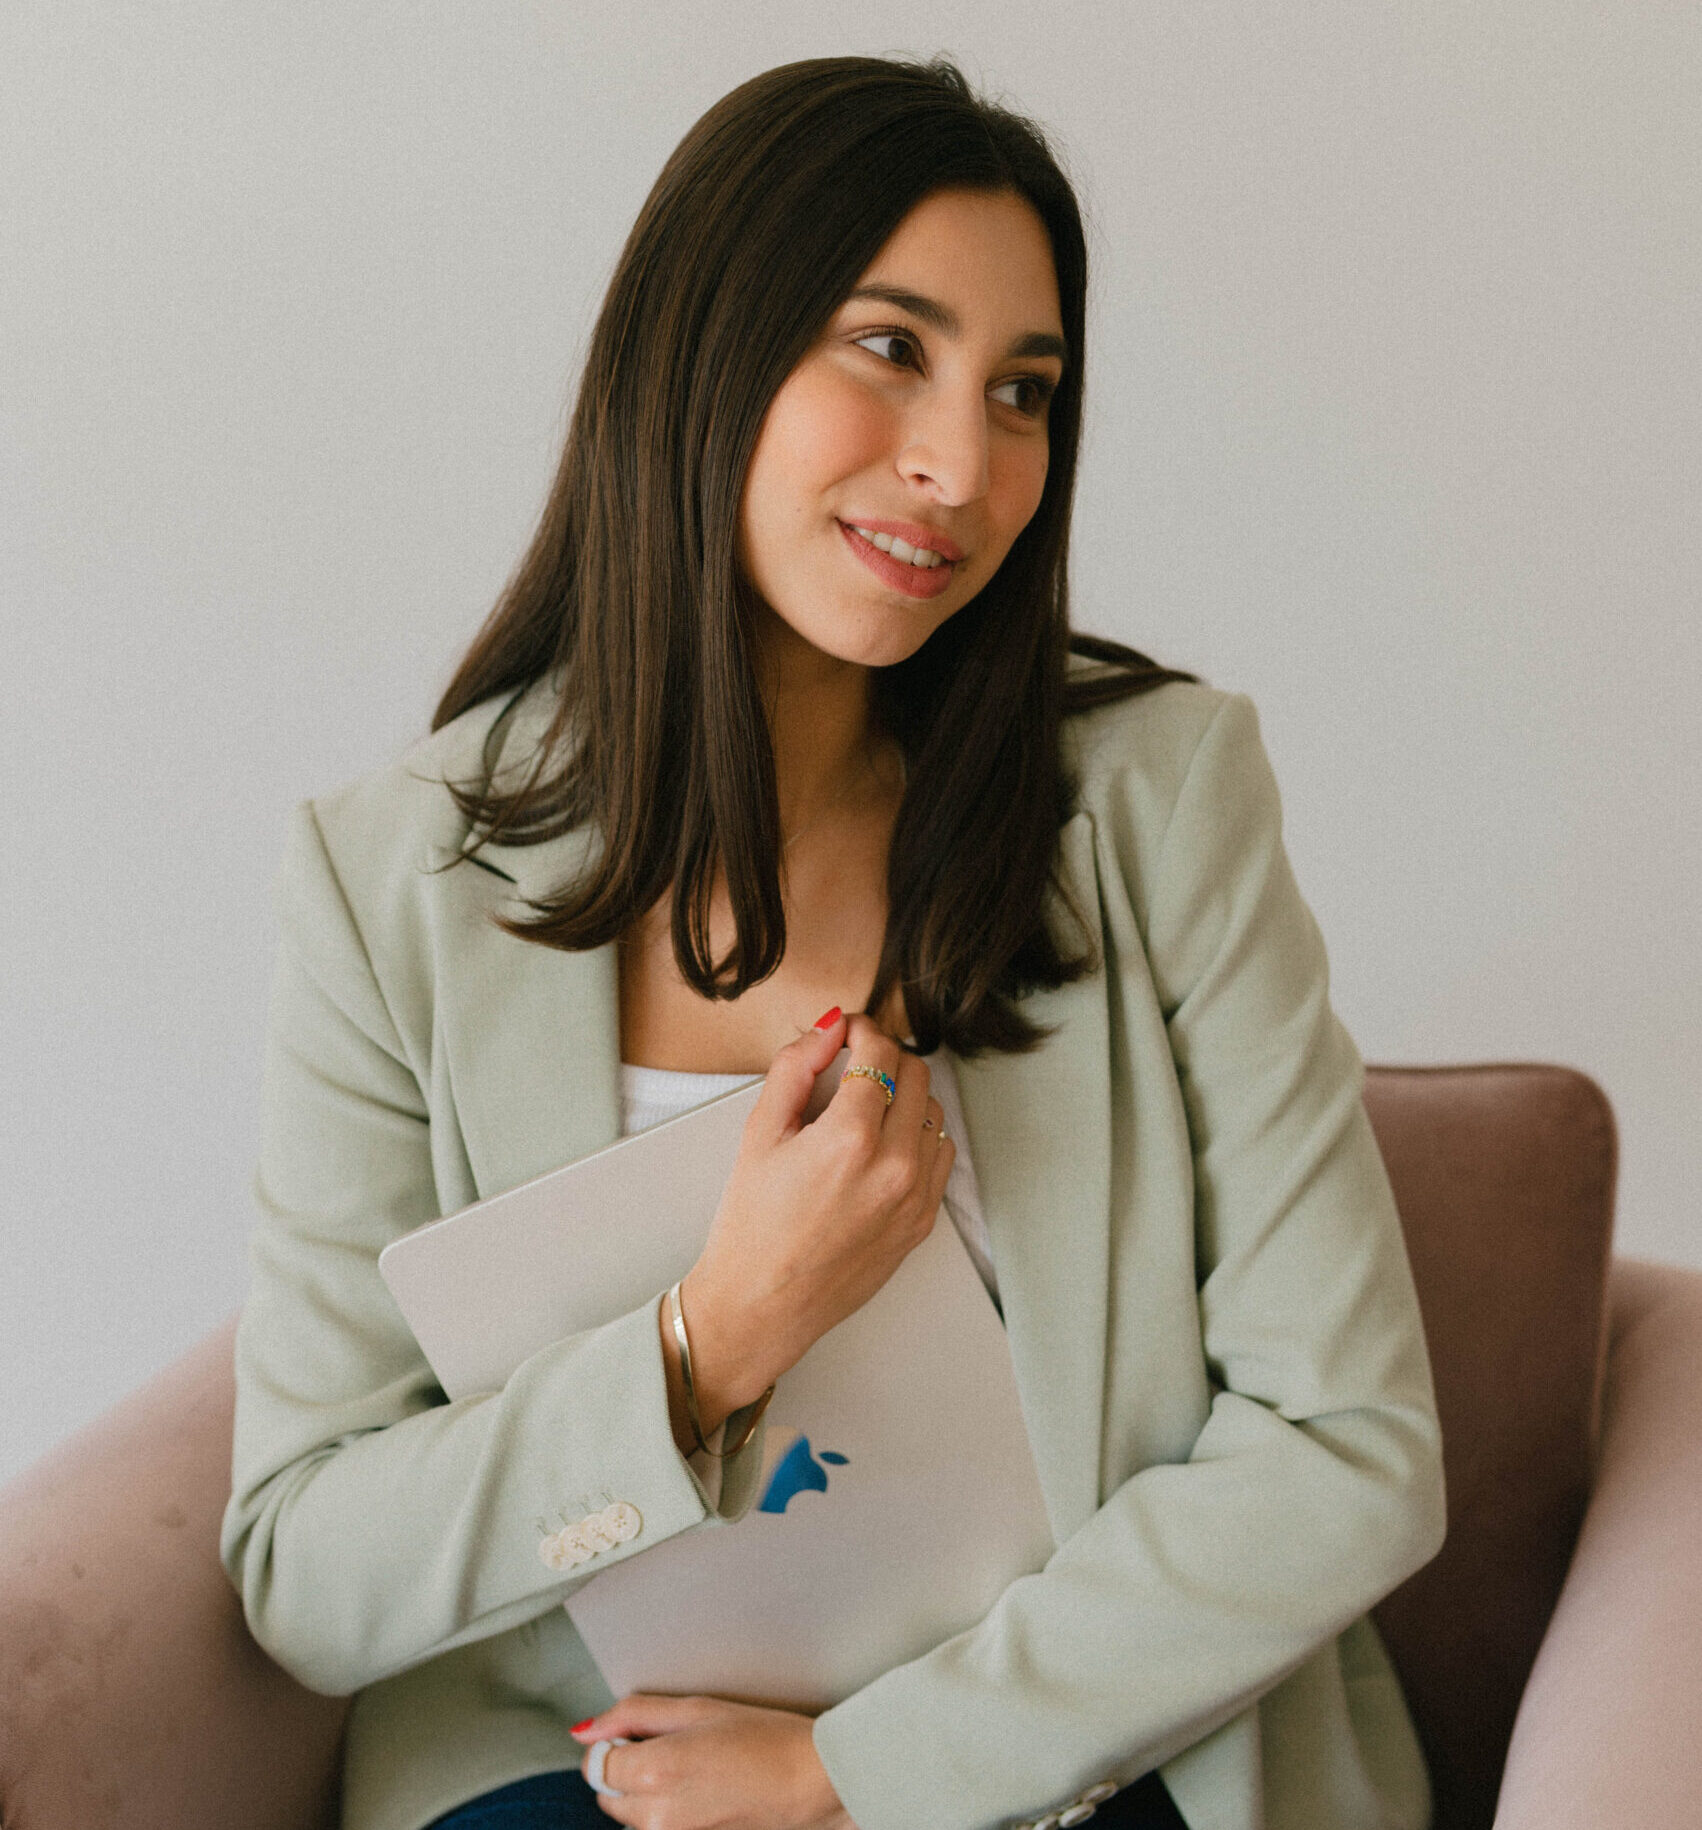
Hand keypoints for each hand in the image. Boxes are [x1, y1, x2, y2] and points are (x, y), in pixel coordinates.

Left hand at [571, 1694, 854, 1828]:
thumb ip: (634, 1714)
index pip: (595, 1765)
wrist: (813, 1782)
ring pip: (631, 1818)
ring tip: (693, 1768)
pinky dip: (669, 1812)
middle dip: (626, 1770)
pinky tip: (704, 1790)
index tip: (637, 1732)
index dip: (613, 1742)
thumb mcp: (697, 1708)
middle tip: (671, 1744)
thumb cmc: (765, 1739)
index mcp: (654, 1771)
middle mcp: (656, 1816)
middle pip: (608, 1795)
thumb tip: (587, 1729)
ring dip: (645, 1793)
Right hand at [668, 1010, 954, 1431]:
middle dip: (885, 1057)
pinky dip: (920, 1137)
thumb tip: (827, 1027)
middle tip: (854, 1063)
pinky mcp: (923, 1221)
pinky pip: (942, 1155)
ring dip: (906, 1096)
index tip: (847, 1031)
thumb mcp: (760, 1133)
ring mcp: (916, 1197)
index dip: (862, 1029)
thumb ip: (795, 1068)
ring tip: (866, 1107)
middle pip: (916, 1073)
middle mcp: (895, 1166)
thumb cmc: (752, 1226)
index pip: (880, 1053)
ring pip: (935, 1111)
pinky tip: (883, 1145)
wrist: (762, 1305)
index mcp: (850, 1139)